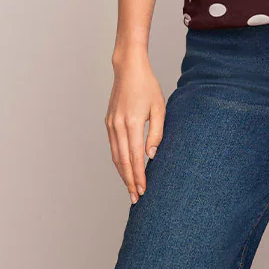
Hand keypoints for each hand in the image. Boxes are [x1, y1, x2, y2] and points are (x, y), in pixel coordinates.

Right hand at [106, 52, 165, 201]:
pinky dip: (118, 161)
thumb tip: (151, 157)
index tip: (143, 191)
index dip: (139, 176)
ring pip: (115, 156)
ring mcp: (111, 125)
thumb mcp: (159, 109)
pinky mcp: (109, 123)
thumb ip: (156, 134)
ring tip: (130, 188)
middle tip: (136, 198)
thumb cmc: (148, 87)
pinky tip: (124, 170)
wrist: (128, 69)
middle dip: (129, 181)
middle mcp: (118, 126)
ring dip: (123, 174)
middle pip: (123, 161)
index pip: (135, 157)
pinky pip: (113, 147)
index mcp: (132, 123)